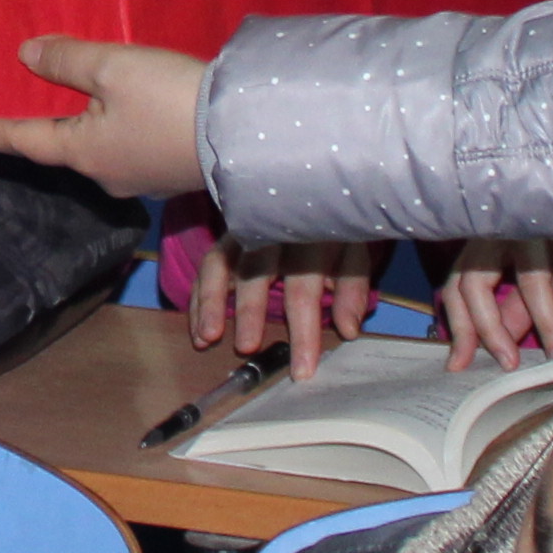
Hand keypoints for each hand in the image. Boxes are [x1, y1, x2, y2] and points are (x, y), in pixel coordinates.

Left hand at [0, 35, 207, 197]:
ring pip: (99, 146)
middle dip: (43, 127)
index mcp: (82, 152)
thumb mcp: (112, 68)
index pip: (22, 140)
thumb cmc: (170, 100)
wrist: (246, 134)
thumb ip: (67, 61)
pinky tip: (131, 110)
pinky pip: (130, 145)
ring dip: (86, 123)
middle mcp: (105, 173)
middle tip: (19, 105)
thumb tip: (25, 56)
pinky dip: (118, 125)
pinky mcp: (171, 171)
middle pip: (62, 146)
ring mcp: (141, 177)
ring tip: (80, 98)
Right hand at [194, 238, 383, 375]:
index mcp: (309, 236)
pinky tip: (198, 329)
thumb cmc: (336, 224)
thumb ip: (352, 289)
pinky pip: (208, 265)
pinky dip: (199, 298)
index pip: (305, 287)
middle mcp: (271, 230)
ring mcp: (244, 230)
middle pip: (257, 271)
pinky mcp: (226, 236)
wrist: (313, 182)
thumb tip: (348, 331)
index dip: (303, 330)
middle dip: (250, 311)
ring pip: (221, 263)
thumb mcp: (354, 250)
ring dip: (211, 301)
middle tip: (246, 348)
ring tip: (207, 337)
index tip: (301, 370)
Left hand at [436, 236, 552, 368]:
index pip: (456, 288)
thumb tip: (498, 355)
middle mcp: (498, 234)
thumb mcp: (525, 274)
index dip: (460, 329)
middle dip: (490, 330)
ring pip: (531, 281)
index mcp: (480, 245)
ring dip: (546, 326)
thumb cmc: (550, 240)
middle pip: (476, 284)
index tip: (461, 366)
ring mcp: (535, 227)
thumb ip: (511, 310)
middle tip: (511, 366)